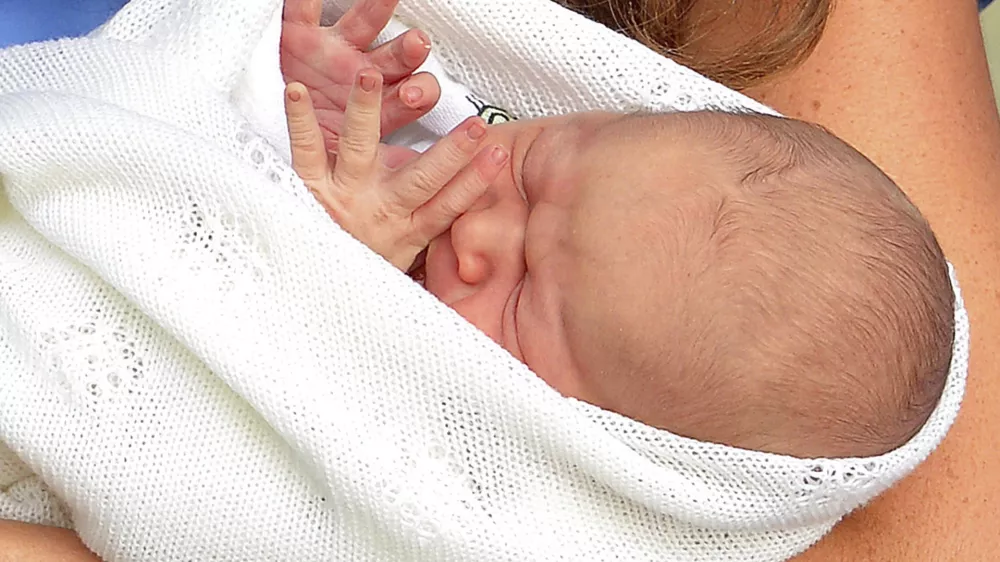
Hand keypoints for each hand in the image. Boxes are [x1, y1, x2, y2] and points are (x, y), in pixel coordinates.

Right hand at [281, 0, 440, 159]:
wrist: (280, 144)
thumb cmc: (327, 160)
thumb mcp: (355, 168)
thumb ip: (390, 165)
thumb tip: (424, 178)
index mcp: (383, 109)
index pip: (413, 98)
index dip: (419, 94)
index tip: (417, 95)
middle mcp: (365, 76)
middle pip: (396, 58)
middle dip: (408, 51)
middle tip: (417, 44)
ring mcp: (335, 53)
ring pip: (363, 24)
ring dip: (376, 10)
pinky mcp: (299, 34)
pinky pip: (303, 9)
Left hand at [284, 71, 507, 271]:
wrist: (312, 291)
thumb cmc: (365, 262)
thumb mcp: (406, 255)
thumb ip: (431, 223)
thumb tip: (473, 204)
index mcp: (408, 229)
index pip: (449, 205)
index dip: (475, 181)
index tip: (499, 153)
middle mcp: (380, 211)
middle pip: (422, 180)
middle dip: (451, 152)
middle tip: (475, 126)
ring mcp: (344, 196)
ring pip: (360, 150)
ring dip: (366, 111)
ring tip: (371, 78)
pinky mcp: (309, 187)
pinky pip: (305, 150)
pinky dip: (299, 120)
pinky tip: (296, 91)